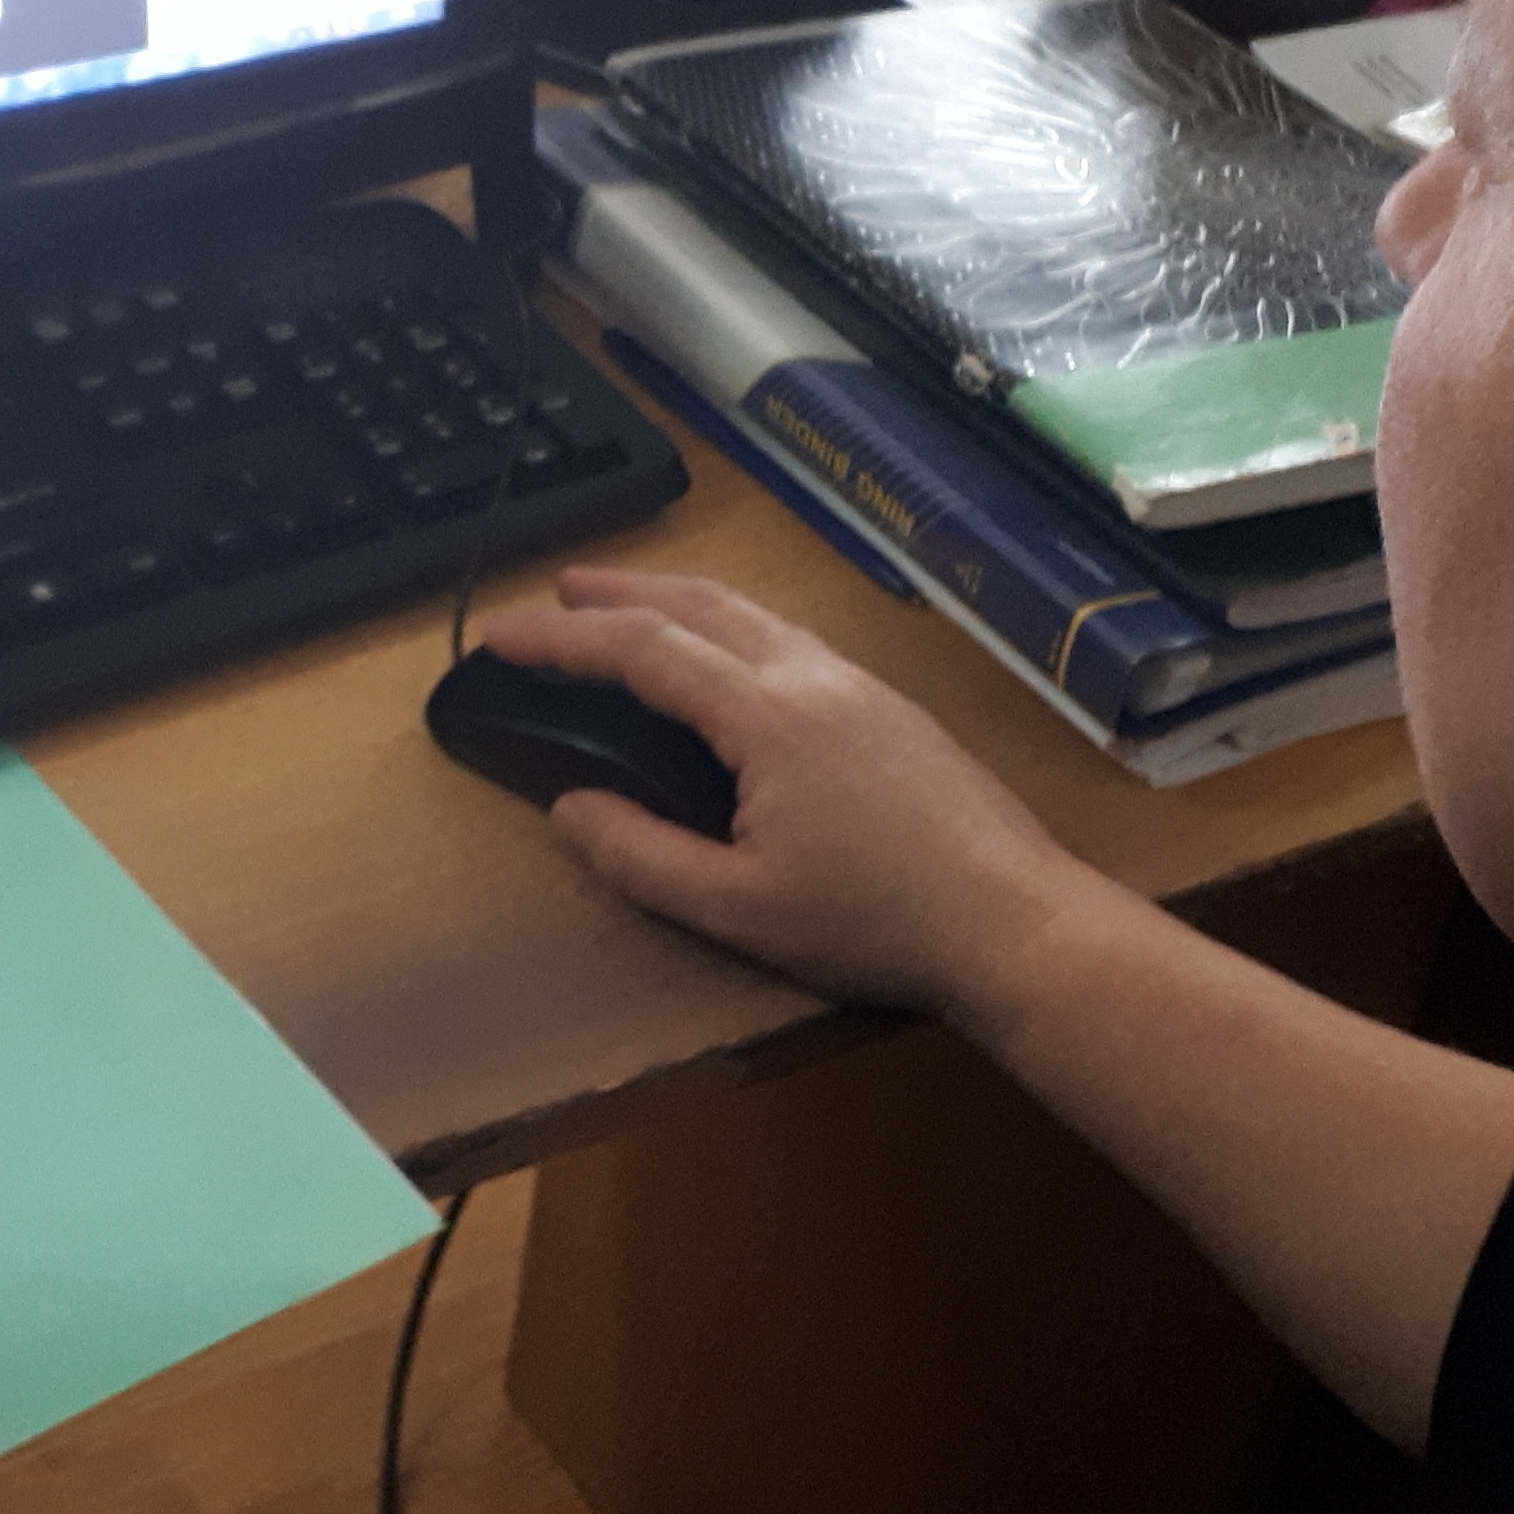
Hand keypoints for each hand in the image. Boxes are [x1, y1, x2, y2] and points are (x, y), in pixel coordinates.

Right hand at [484, 569, 1097, 1023]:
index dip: (562, 639)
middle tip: (560, 591)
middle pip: (699, 605)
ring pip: (752, 614)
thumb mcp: (739, 909)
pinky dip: (732, 625)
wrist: (1014, 920)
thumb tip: (570, 807)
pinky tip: (731, 659)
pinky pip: (789, 638)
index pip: (642, 650)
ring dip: (681, 601)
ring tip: (634, 608)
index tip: (499, 635)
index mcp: (765, 714)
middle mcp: (810, 676)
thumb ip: (642, 857)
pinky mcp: (891, 708)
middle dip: (621, 592)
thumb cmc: (875, 922)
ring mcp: (858, 685)